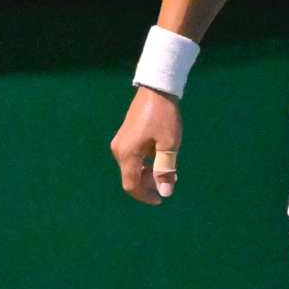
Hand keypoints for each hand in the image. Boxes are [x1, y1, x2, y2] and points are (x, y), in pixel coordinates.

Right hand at [111, 87, 184, 204]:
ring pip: (131, 167)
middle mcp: (119, 150)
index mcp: (128, 154)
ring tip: (168, 169)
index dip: (145, 196)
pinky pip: (132, 157)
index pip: (131, 185)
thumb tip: (165, 192)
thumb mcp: (168, 144)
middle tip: (169, 180)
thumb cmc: (164, 116)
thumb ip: (165, 169)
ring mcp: (120, 142)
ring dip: (147, 173)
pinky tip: (159, 156)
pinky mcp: (124, 136)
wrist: (156, 89)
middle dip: (148, 184)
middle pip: (130, 177)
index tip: (160, 199)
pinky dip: (144, 163)